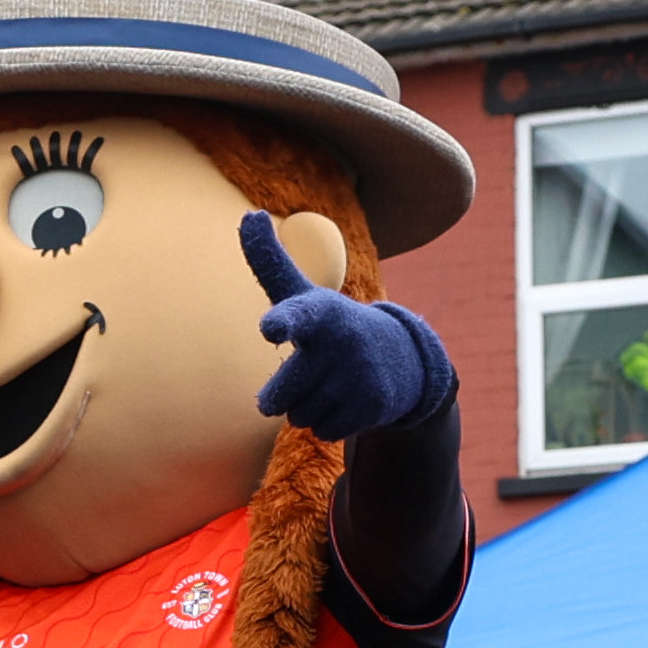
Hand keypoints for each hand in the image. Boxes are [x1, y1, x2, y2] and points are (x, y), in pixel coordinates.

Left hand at [243, 214, 449, 437]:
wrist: (398, 358)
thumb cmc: (330, 326)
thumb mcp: (302, 294)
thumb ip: (270, 261)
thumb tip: (248, 215)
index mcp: (319, 311)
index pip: (296, 316)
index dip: (283, 322)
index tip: (270, 327)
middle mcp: (342, 339)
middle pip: (279, 397)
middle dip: (286, 395)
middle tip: (313, 371)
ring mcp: (360, 372)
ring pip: (300, 417)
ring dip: (308, 408)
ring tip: (332, 384)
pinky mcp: (375, 402)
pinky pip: (324, 431)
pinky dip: (329, 423)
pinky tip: (348, 401)